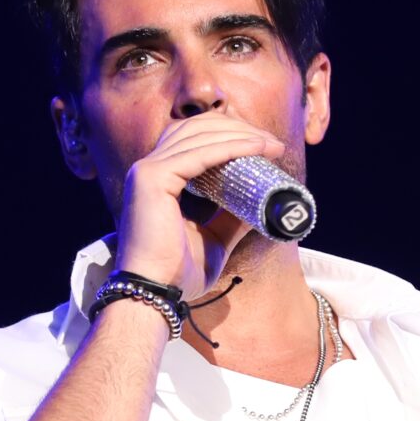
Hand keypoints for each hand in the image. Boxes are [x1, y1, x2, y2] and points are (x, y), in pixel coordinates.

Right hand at [113, 113, 286, 299]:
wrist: (156, 293)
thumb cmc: (178, 271)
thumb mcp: (216, 238)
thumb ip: (233, 217)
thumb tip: (262, 202)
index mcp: (159, 177)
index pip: (194, 138)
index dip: (229, 134)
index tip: (264, 145)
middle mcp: (149, 167)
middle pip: (198, 128)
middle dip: (238, 129)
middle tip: (271, 142)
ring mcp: (148, 169)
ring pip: (200, 135)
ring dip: (240, 135)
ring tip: (269, 144)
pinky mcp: (153, 177)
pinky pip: (201, 153)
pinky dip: (232, 147)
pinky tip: (256, 148)